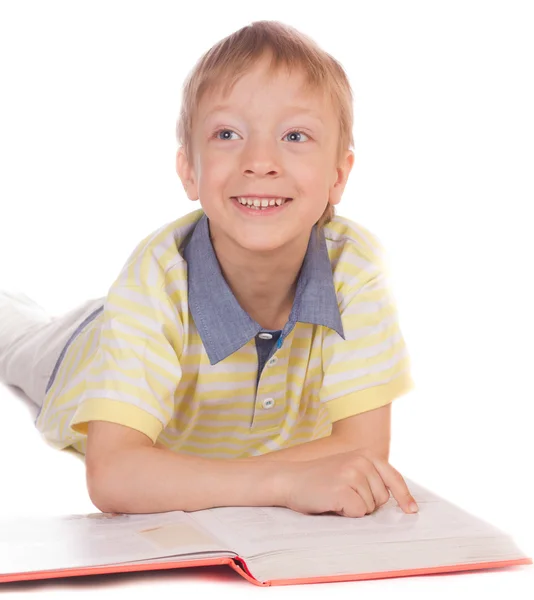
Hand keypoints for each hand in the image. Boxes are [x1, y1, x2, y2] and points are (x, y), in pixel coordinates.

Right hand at [280, 449, 417, 517]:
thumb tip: (395, 500)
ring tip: (335, 496)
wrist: (289, 479)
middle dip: (366, 502)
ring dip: (354, 508)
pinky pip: (358, 513)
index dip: (404, 497)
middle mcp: (362, 461)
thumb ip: (369, 476)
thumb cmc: (319, 479)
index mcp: (365, 454)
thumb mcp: (348, 468)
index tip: (411, 511)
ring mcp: (352, 474)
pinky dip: (346, 513)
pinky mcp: (343, 489)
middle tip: (343, 494)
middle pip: (383, 498)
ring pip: (370, 508)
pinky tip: (332, 502)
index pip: (393, 478)